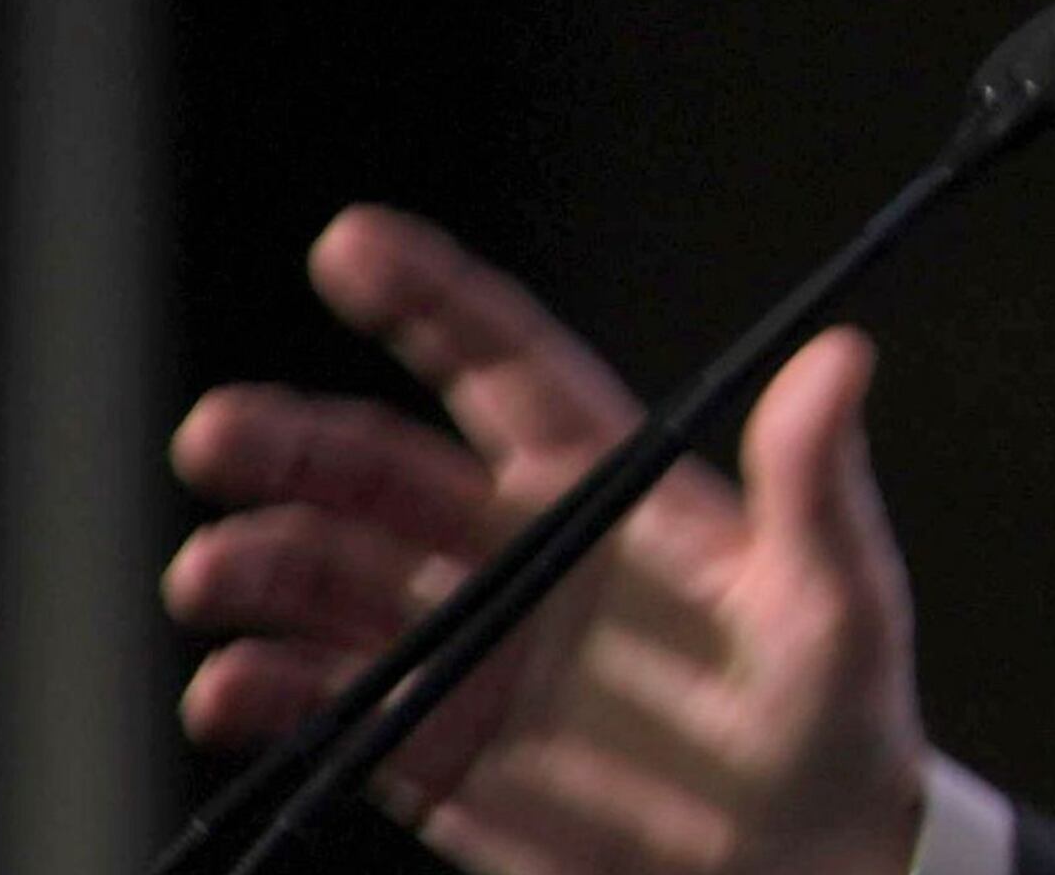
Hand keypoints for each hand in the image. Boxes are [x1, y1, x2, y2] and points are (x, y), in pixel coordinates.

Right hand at [163, 207, 931, 874]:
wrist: (805, 862)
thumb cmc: (836, 711)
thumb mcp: (838, 592)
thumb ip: (813, 483)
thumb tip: (843, 356)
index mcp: (603, 483)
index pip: (501, 366)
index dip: (429, 300)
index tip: (352, 241)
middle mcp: (517, 551)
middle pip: (378, 471)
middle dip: (292, 443)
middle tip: (217, 435)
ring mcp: (466, 649)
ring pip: (328, 581)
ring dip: (258, 565)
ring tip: (211, 576)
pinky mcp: (429, 752)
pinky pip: (322, 709)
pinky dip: (259, 693)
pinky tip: (229, 688)